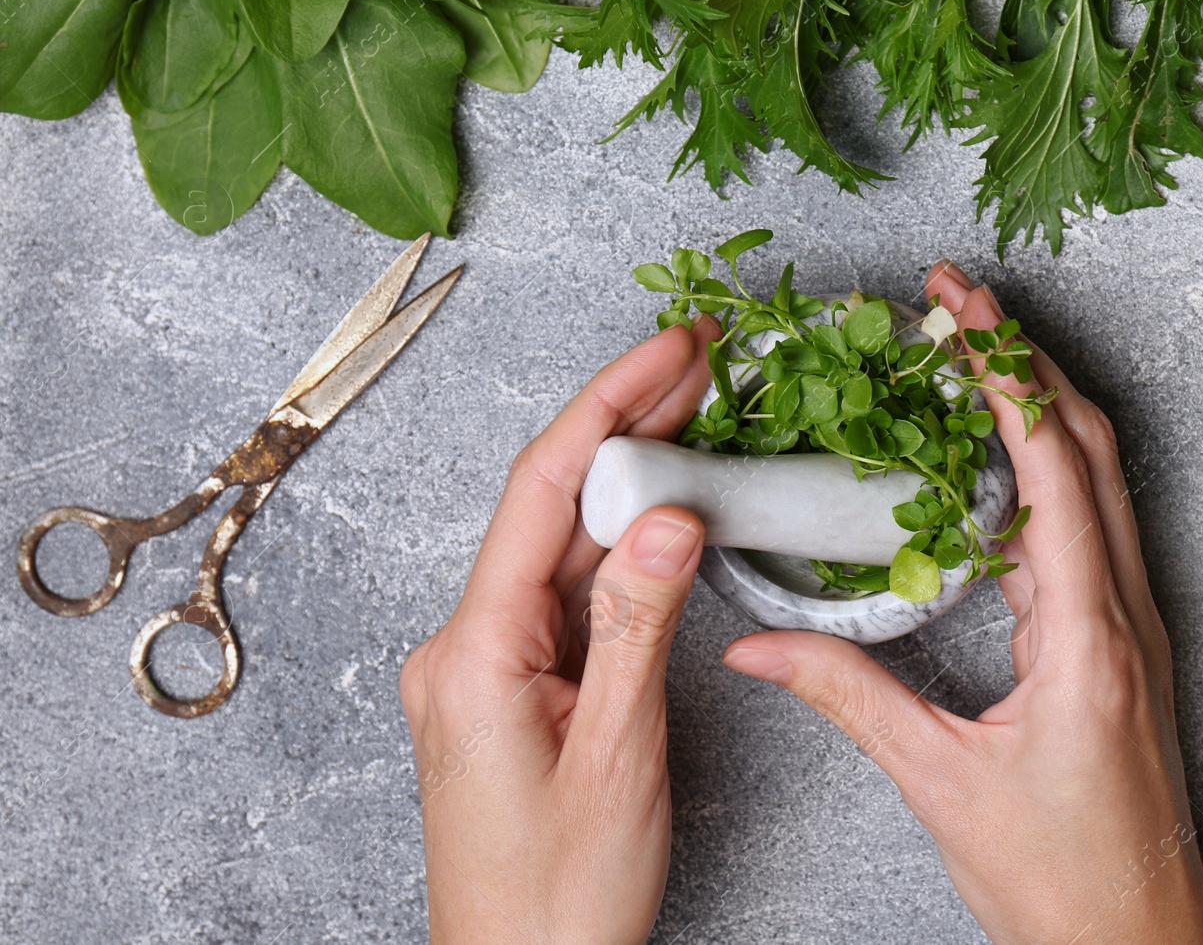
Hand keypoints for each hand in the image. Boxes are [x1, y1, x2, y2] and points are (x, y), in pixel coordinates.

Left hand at [400, 317, 718, 944]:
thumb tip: (671, 513)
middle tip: (700, 360)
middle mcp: (465, 645)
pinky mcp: (510, 686)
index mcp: (475, 652)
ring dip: (628, 479)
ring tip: (696, 412)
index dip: (610, 404)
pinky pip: (564, 593)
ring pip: (559, 545)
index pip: (544, 490)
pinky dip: (619, 545)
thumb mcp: (618, 755)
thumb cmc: (557, 898)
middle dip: (625, 423)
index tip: (671, 349)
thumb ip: (639, 623)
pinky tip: (664, 510)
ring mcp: (485, 665)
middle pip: (550, 505)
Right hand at [721, 264, 1202, 943]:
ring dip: (1039, 405)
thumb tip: (755, 645)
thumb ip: (844, 696)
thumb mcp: (939, 781)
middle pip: (1089, 447)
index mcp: (1088, 636)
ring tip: (972, 353)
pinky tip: (995, 461)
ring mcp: (1134, 627)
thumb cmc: (1061, 881)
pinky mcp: (1122, 647)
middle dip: (1024, 359)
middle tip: (959, 300)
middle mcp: (1125, 615)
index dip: (1005, 374)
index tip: (961, 308)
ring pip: (1097, 480)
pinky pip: (1088, 529)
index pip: (1051, 466)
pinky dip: (1045, 468)